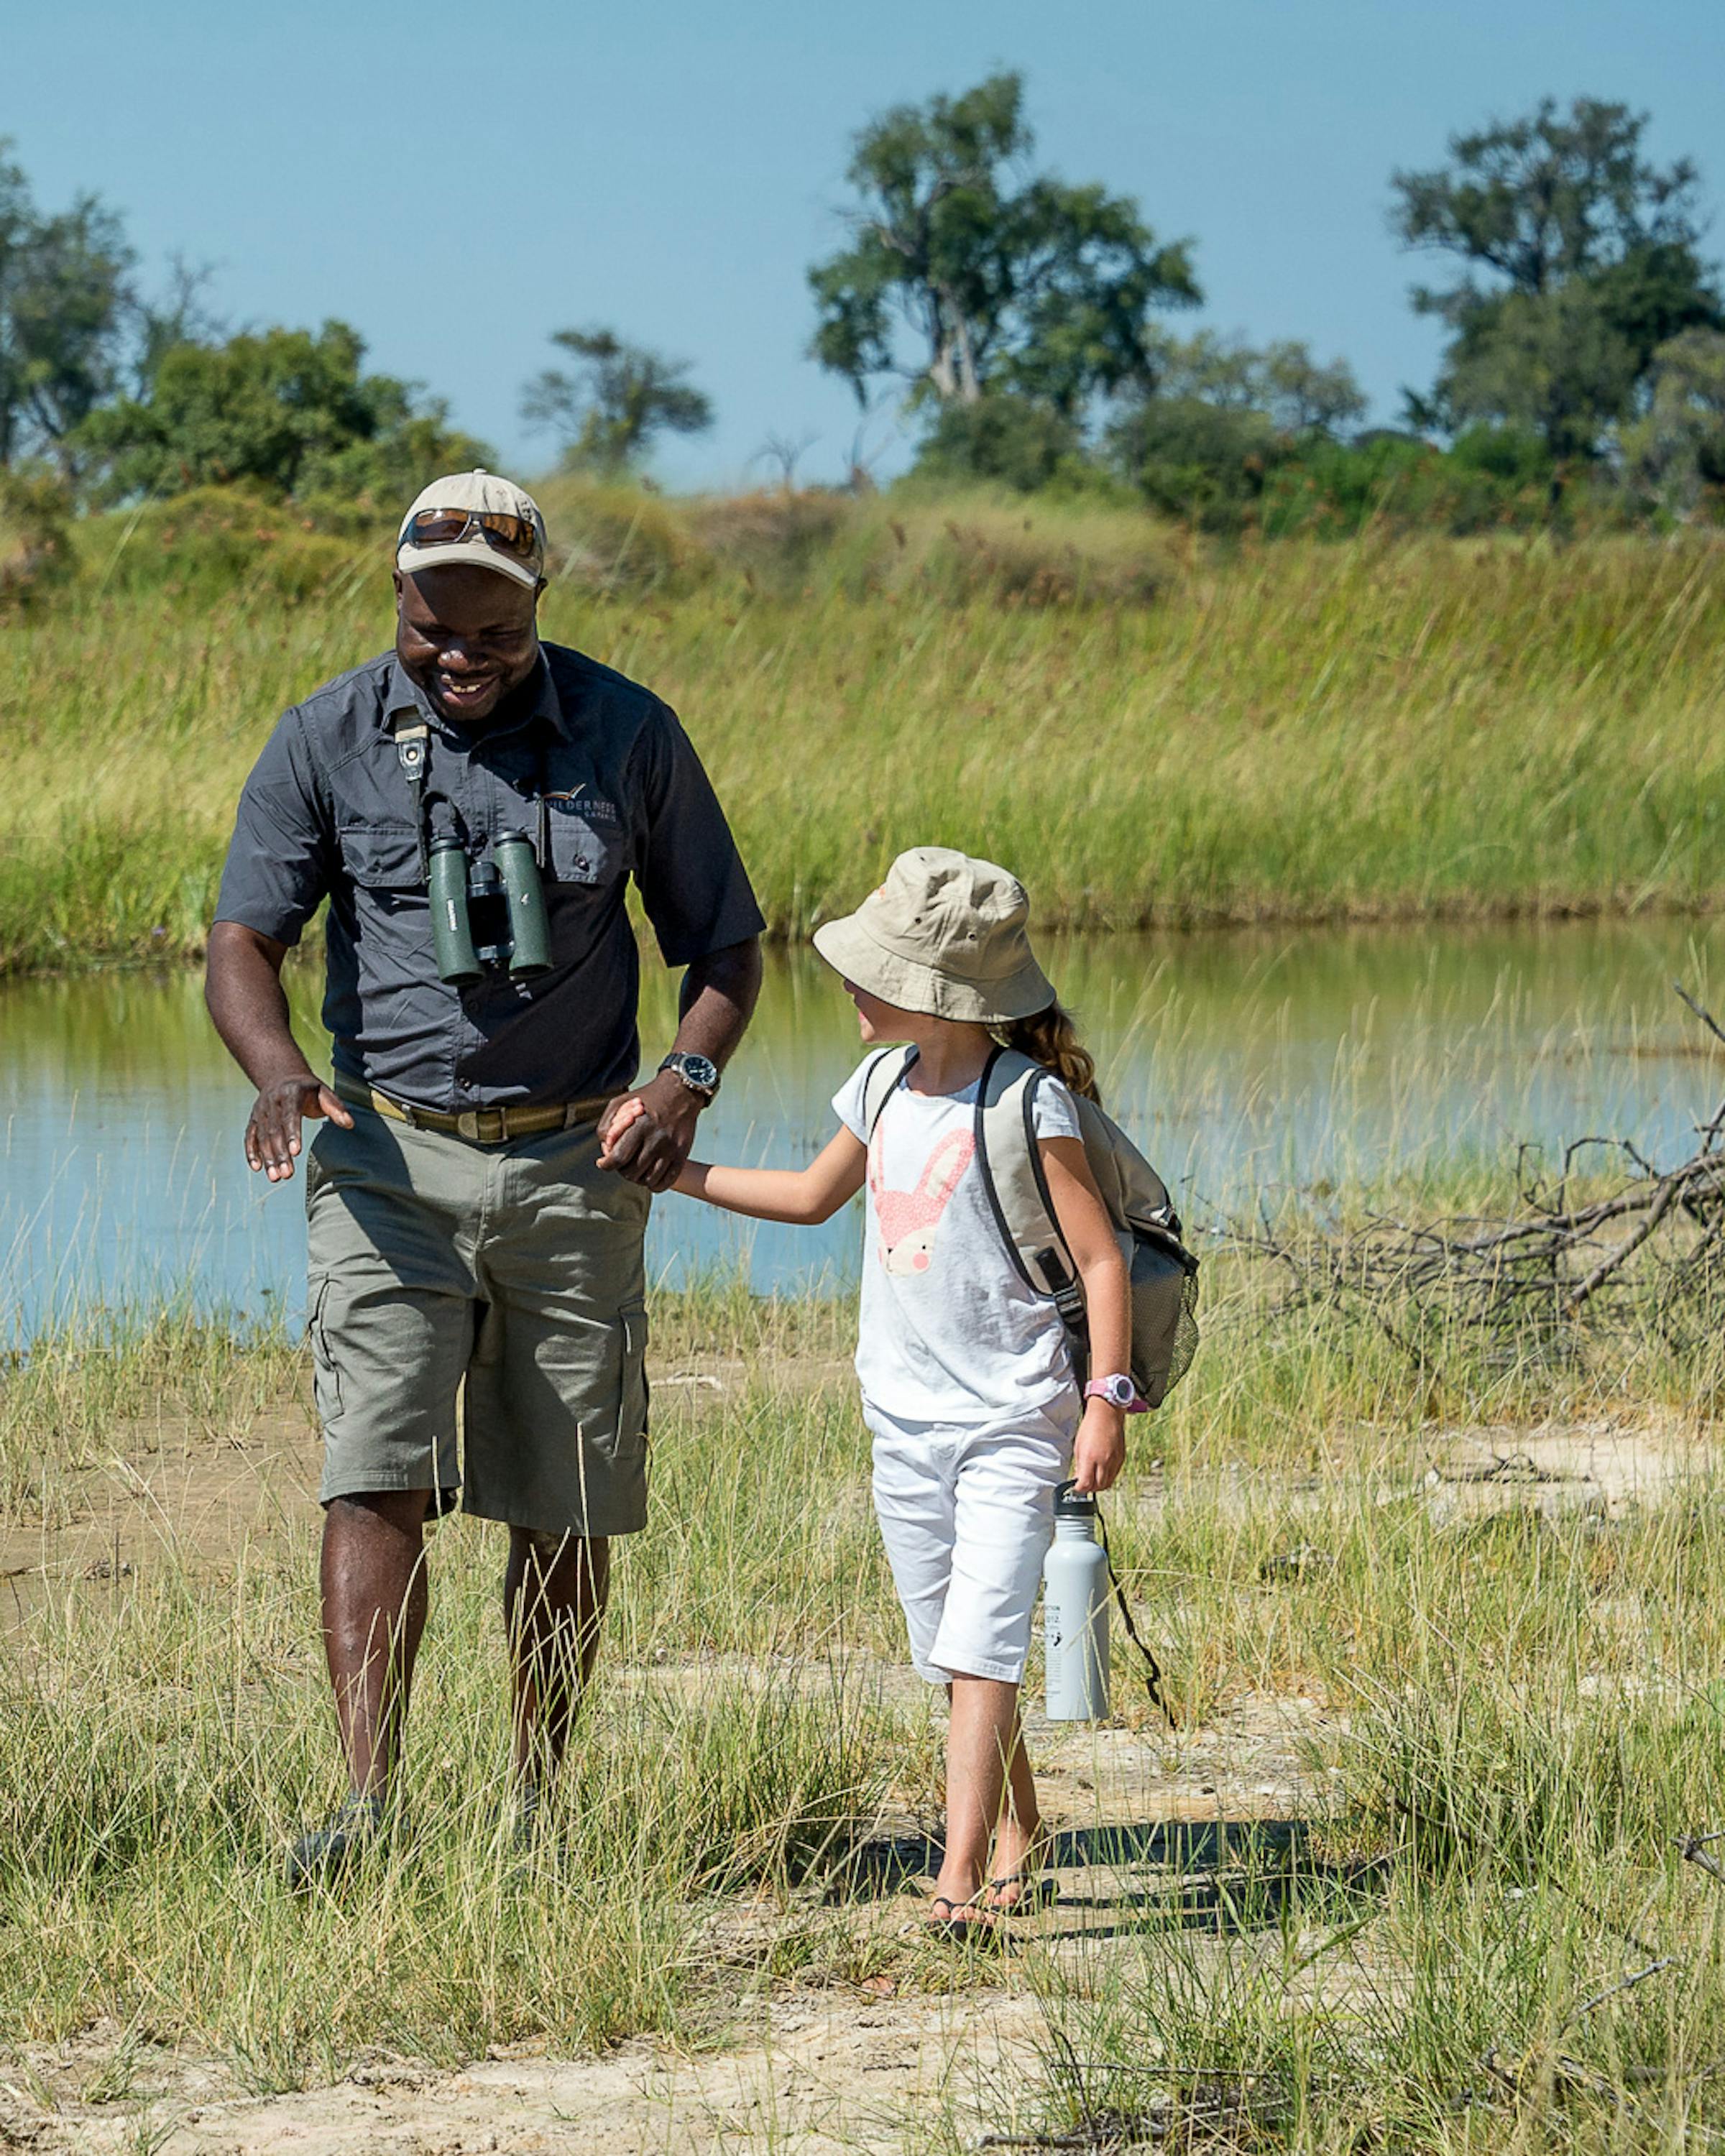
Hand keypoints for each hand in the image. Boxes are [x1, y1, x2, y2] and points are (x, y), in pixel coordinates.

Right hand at [245, 1074, 352, 1181]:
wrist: (282, 1077)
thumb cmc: (308, 1089)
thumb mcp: (324, 1092)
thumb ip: (336, 1108)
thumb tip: (349, 1124)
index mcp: (291, 1094)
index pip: (290, 1116)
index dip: (292, 1134)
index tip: (296, 1152)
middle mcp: (272, 1102)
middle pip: (274, 1130)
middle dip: (280, 1153)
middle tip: (287, 1174)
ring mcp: (260, 1111)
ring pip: (261, 1136)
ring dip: (268, 1157)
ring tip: (275, 1177)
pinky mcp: (253, 1119)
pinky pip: (250, 1136)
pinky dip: (251, 1152)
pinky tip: (257, 1168)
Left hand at [596, 1070, 703, 1191]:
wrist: (680, 1092)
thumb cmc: (645, 1098)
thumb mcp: (619, 1102)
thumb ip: (606, 1127)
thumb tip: (605, 1152)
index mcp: (639, 1126)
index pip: (618, 1158)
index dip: (606, 1164)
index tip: (603, 1163)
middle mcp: (656, 1140)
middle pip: (631, 1172)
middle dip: (621, 1170)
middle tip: (622, 1162)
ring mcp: (671, 1149)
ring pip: (648, 1180)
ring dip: (638, 1178)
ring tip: (635, 1168)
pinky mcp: (682, 1155)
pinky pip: (666, 1181)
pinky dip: (655, 1184)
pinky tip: (649, 1176)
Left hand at [1070, 1400, 1125, 1494]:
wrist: (1107, 1414)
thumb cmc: (1090, 1427)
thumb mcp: (1078, 1446)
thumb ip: (1079, 1465)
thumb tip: (1078, 1479)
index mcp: (1090, 1457)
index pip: (1085, 1484)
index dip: (1079, 1489)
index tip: (1076, 1487)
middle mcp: (1104, 1461)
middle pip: (1098, 1487)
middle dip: (1089, 1489)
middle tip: (1083, 1485)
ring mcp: (1114, 1460)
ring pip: (1107, 1483)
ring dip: (1099, 1485)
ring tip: (1092, 1479)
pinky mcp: (1121, 1459)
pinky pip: (1114, 1475)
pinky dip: (1107, 1477)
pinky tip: (1101, 1471)